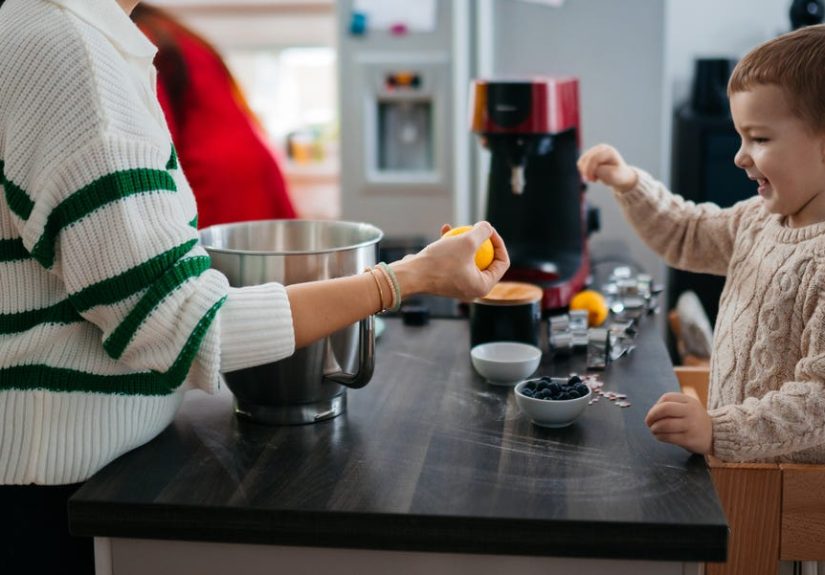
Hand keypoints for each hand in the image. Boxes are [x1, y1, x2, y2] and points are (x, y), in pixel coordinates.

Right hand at [391, 221, 509, 300]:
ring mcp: (459, 286)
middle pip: (486, 260)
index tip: (488, 230)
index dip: (499, 242)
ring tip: (459, 227)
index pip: (502, 262)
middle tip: (475, 228)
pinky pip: (454, 261)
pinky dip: (452, 247)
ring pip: (468, 258)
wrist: (410, 275)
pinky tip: (445, 230)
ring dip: (464, 240)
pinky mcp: (445, 280)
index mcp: (483, 286)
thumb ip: (482, 232)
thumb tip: (489, 227)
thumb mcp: (466, 242)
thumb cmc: (440, 261)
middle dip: (481, 241)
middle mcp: (473, 290)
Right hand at [577, 143, 638, 192]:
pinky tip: (592, 174)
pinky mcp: (589, 155)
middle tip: (592, 180)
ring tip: (594, 177)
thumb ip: (599, 171)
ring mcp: (594, 150)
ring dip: (585, 172)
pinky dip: (584, 171)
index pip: (594, 159)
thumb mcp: (611, 175)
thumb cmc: (617, 176)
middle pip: (586, 159)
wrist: (619, 176)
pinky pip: (580, 164)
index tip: (592, 181)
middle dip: (587, 171)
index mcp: (608, 151)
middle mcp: (601, 148)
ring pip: (582, 161)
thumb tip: (588, 169)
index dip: (590, 170)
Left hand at [645, 392, 712, 454]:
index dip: (655, 406)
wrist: (715, 435)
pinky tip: (659, 437)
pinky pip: (669, 437)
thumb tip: (651, 414)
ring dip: (654, 428)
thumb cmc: (694, 419)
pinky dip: (660, 437)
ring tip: (653, 430)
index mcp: (689, 401)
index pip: (666, 398)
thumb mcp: (687, 407)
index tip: (653, 414)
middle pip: (664, 409)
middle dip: (652, 416)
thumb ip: (671, 406)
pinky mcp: (689, 439)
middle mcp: (691, 411)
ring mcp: (691, 425)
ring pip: (665, 424)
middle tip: (648, 422)